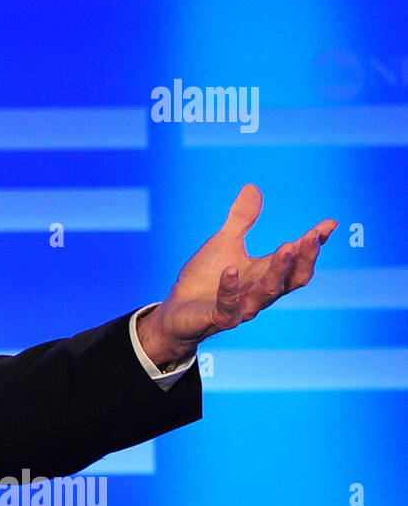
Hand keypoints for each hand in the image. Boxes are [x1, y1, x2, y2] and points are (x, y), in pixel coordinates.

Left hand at [137, 184, 337, 368]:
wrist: (177, 310)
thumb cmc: (204, 279)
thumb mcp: (223, 242)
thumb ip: (240, 220)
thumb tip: (253, 187)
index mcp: (264, 273)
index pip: (296, 260)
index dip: (313, 244)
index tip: (329, 224)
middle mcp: (259, 292)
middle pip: (292, 279)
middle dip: (305, 258)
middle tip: (311, 237)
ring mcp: (241, 307)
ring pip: (267, 292)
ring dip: (278, 270)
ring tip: (286, 248)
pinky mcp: (219, 318)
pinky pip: (228, 306)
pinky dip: (230, 288)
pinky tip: (230, 270)